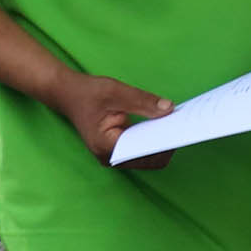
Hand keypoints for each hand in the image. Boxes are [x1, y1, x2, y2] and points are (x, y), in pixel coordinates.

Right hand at [50, 67, 174, 166]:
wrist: (67, 93)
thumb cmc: (88, 92)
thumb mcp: (115, 91)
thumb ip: (143, 101)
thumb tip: (169, 109)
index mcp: (107, 146)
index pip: (144, 153)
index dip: (163, 143)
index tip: (180, 129)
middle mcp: (110, 157)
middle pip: (148, 158)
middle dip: (165, 143)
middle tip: (183, 124)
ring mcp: (114, 156)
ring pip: (146, 157)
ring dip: (161, 142)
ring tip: (175, 124)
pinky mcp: (118, 149)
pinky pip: (141, 150)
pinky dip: (153, 139)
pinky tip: (163, 125)